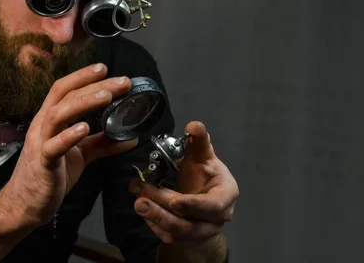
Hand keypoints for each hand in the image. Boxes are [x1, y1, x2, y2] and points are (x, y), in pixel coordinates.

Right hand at [0, 63, 137, 229]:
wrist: (25, 205)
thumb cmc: (49, 175)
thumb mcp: (81, 155)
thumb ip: (103, 143)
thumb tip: (130, 138)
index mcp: (50, 120)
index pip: (64, 89)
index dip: (83, 76)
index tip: (105, 68)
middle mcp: (43, 126)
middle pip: (65, 96)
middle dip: (93, 85)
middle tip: (121, 82)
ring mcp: (40, 143)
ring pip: (58, 114)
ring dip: (83, 103)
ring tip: (106, 96)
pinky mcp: (42, 163)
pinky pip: (53, 146)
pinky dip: (68, 136)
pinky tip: (84, 129)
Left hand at [128, 121, 238, 244]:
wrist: (204, 199)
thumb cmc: (204, 174)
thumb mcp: (203, 156)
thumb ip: (198, 141)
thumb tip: (194, 125)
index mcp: (225, 195)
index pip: (214, 205)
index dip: (194, 205)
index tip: (174, 201)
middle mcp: (216, 218)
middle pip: (191, 219)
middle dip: (164, 208)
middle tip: (141, 193)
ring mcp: (201, 231)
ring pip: (178, 231)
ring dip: (156, 217)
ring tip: (138, 202)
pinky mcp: (185, 238)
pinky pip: (168, 236)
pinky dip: (154, 224)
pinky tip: (143, 210)